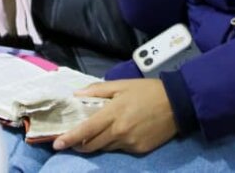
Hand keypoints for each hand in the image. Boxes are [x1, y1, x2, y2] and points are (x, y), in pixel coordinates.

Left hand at [53, 79, 177, 153]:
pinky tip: (122, 133)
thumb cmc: (147, 91)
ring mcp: (130, 142)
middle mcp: (119, 131)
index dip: (70, 138)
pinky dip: (116, 143)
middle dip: (79, 145)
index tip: (57, 144)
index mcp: (113, 113)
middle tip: (74, 141)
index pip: (85, 130)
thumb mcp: (122, 85)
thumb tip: (77, 95)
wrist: (176, 103)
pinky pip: (121, 149)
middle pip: (92, 145)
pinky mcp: (139, 150)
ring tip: (99, 133)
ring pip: (106, 148)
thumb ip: (98, 90)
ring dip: (98, 143)